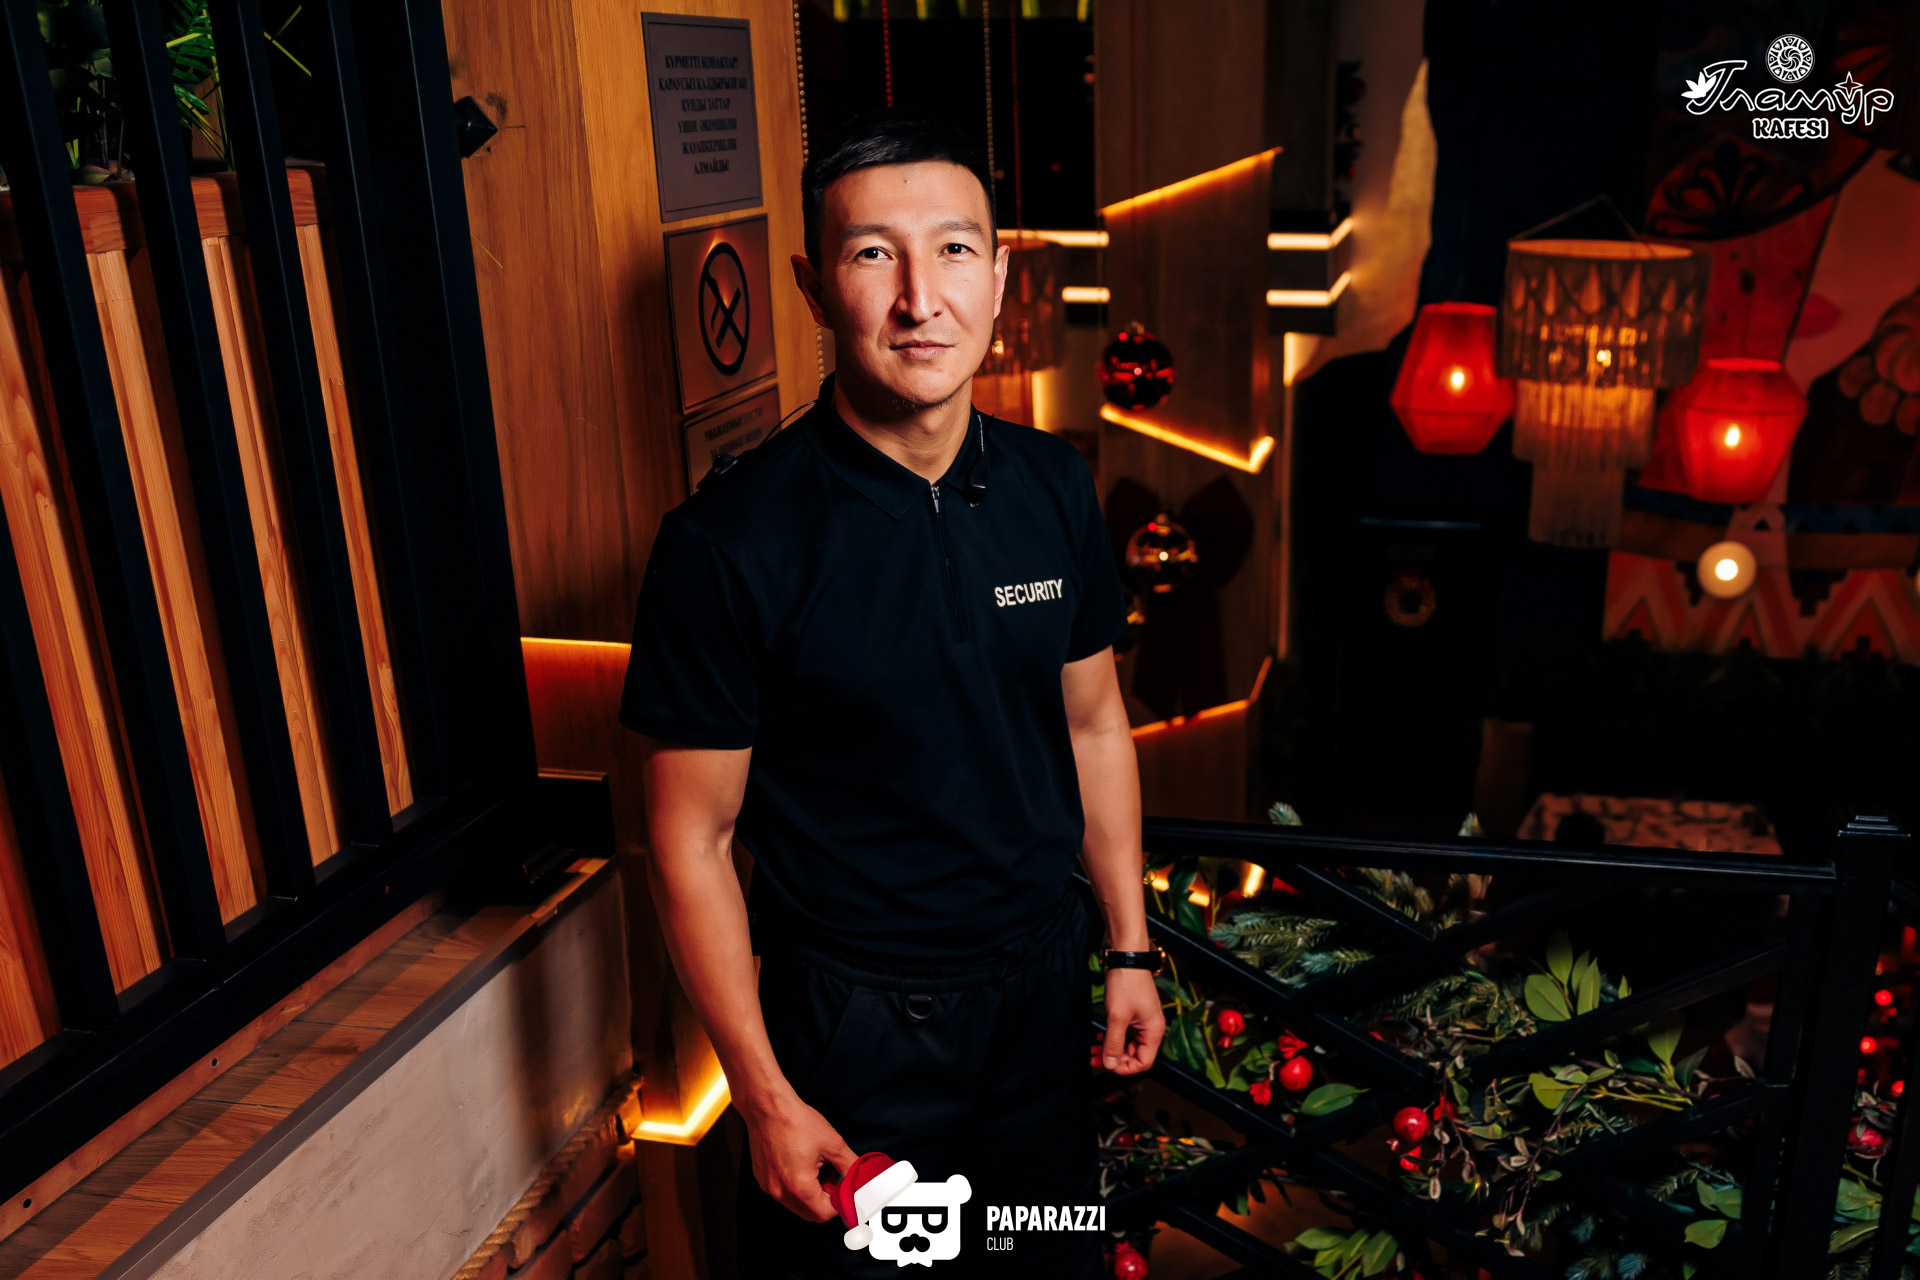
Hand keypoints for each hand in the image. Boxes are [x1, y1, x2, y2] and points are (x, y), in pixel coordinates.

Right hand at [741, 1091, 856, 1221]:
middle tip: (832, 1177)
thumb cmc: (796, 1121)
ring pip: (796, 1205)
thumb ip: (850, 1165)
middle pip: (810, 1214)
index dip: (839, 1202)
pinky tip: (800, 1164)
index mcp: (799, 1186)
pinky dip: (795, 1186)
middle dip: (825, 1200)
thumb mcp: (832, 1143)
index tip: (843, 1188)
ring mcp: (768, 1186)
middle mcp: (780, 1191)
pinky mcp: (762, 1179)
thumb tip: (860, 1177)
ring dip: (810, 1194)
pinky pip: (783, 1193)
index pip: (825, 1213)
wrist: (768, 1106)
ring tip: (816, 1167)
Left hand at [1096, 968, 1163, 1073]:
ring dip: (1111, 1049)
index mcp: (1153, 1032)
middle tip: (1094, 1058)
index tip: (1108, 1065)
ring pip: (1127, 1045)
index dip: (1126, 1068)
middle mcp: (1151, 1029)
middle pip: (1135, 1055)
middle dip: (1114, 1059)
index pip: (1144, 1062)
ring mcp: (1142, 1022)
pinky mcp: (1133, 1015)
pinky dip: (1112, 1038)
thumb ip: (1114, 1043)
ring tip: (1093, 1049)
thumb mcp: (1117, 1016)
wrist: (1126, 958)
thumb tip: (1110, 1065)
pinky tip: (1099, 1037)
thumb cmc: (1127, 983)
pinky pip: (1124, 1033)